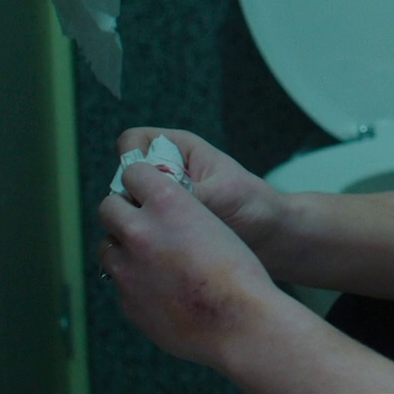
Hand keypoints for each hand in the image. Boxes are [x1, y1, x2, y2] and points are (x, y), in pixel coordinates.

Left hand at [97, 162, 294, 367]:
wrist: (240, 322)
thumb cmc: (238, 272)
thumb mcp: (212, 222)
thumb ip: (176, 212)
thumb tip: (152, 210)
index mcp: (167, 202)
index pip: (133, 172)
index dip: (141, 180)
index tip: (146, 188)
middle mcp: (140, 231)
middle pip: (109, 207)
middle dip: (123, 212)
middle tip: (142, 222)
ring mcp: (128, 269)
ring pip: (107, 246)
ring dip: (123, 247)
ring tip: (150, 258)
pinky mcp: (127, 301)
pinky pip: (121, 282)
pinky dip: (135, 281)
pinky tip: (162, 287)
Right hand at [117, 127, 281, 249]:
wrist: (270, 238)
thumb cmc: (254, 204)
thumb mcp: (223, 194)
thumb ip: (189, 193)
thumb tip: (155, 202)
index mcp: (180, 149)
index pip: (133, 142)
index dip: (132, 161)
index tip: (147, 185)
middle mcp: (166, 172)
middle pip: (123, 177)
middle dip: (132, 197)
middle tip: (155, 218)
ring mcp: (162, 200)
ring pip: (127, 205)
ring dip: (138, 221)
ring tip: (162, 238)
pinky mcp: (163, 226)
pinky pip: (137, 229)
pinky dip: (143, 239)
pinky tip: (160, 252)